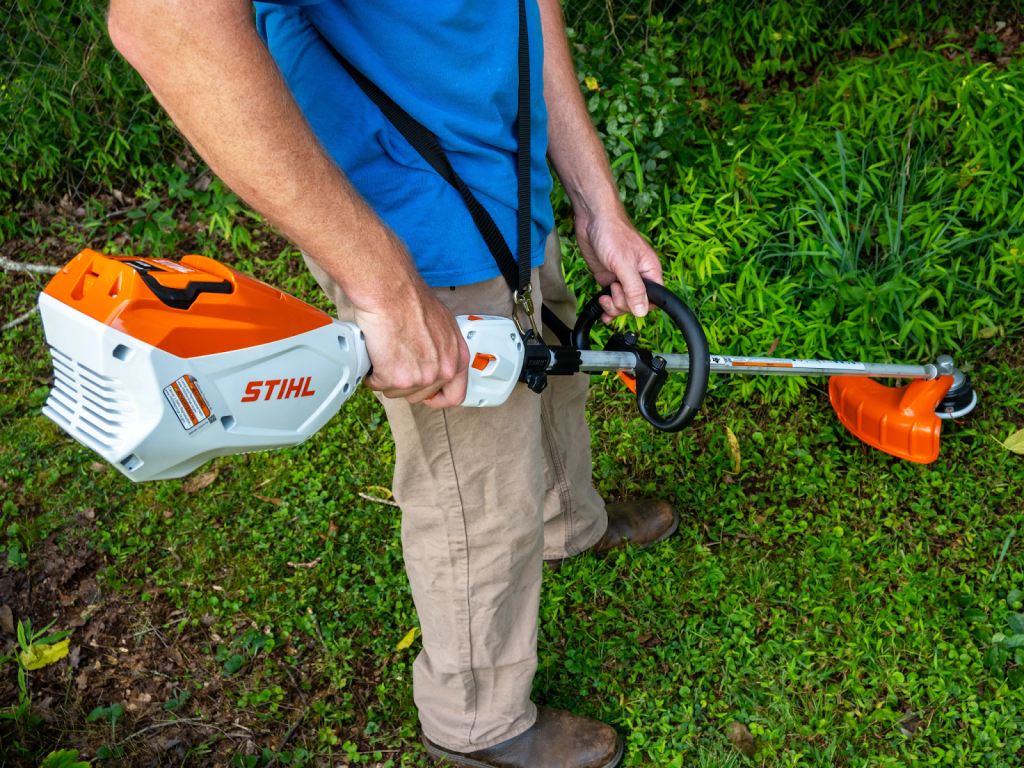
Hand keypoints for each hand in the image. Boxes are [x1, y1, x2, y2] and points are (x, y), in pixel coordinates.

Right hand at [354, 285, 469, 407]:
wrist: (391, 292)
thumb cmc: (410, 299)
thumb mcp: (442, 324)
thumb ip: (441, 348)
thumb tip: (432, 356)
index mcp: (457, 358)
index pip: (454, 395)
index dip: (436, 397)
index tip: (426, 393)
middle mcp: (443, 370)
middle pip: (419, 395)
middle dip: (403, 381)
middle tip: (395, 360)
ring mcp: (422, 377)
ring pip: (396, 391)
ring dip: (386, 376)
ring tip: (385, 350)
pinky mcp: (398, 378)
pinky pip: (378, 385)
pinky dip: (371, 372)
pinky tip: (374, 353)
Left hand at [576, 210, 662, 322]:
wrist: (592, 219)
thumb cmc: (613, 233)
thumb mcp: (624, 263)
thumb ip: (633, 288)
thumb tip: (642, 311)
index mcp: (650, 271)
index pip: (653, 299)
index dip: (640, 306)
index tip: (627, 301)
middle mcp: (638, 276)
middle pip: (636, 304)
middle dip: (622, 305)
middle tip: (612, 289)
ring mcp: (622, 278)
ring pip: (623, 304)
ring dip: (613, 307)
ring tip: (604, 298)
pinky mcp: (608, 278)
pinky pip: (611, 299)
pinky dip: (607, 307)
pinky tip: (602, 312)